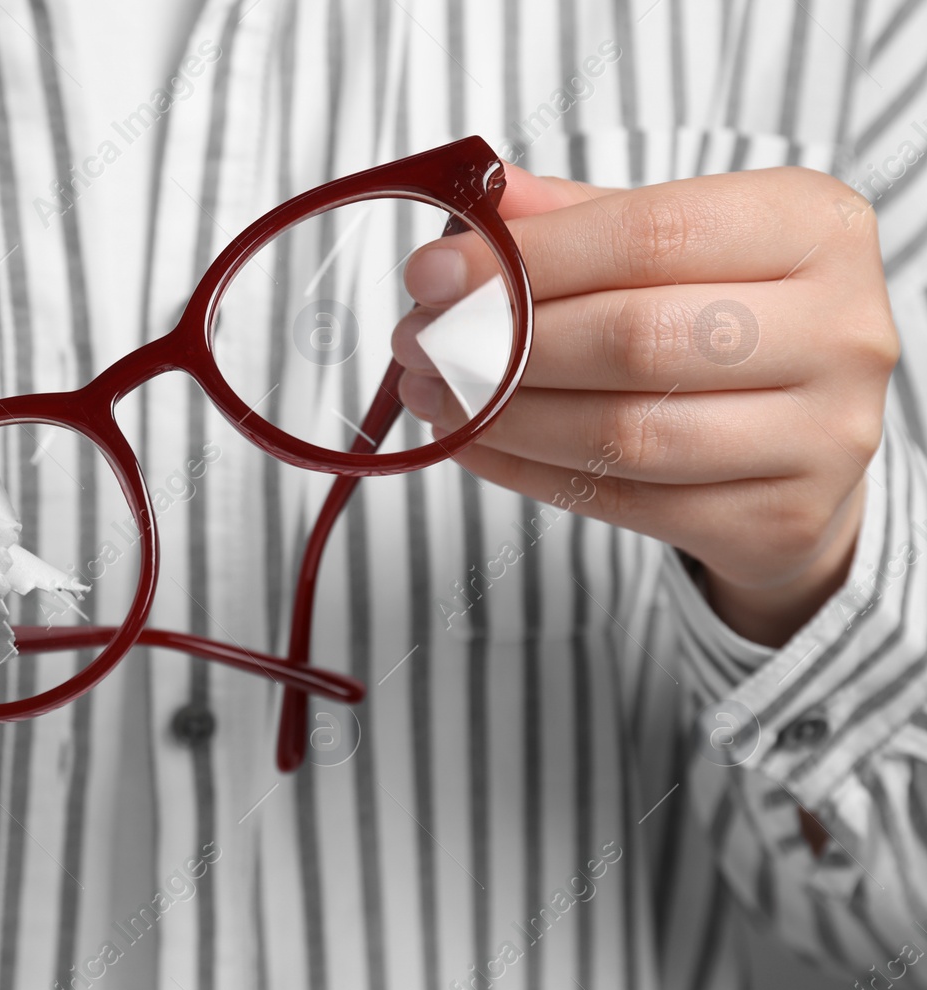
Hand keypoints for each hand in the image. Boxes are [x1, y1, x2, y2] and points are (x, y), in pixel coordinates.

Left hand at [396, 166, 898, 646]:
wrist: (804, 437)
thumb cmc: (724, 314)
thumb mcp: (674, 243)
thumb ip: (579, 217)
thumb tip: (476, 203)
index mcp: (813, 227)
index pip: (651, 235)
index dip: (526, 259)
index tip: (429, 275)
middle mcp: (839, 329)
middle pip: (633, 339)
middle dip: (498, 343)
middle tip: (416, 342)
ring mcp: (821, 434)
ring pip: (622, 432)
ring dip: (499, 415)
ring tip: (430, 392)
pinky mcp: (779, 518)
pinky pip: (622, 502)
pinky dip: (525, 471)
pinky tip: (470, 442)